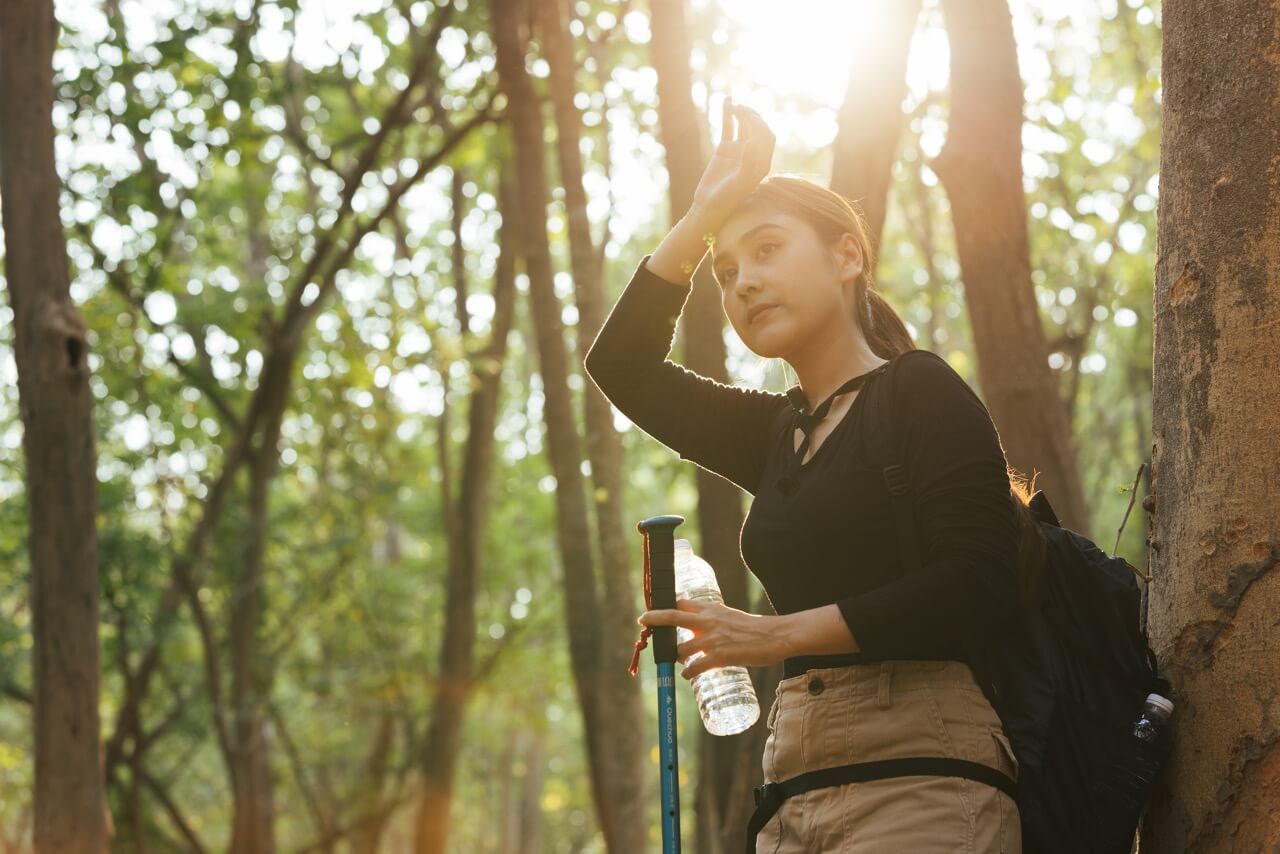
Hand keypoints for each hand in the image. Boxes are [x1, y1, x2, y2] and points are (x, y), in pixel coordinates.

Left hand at [638, 598, 784, 680]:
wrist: (775, 636)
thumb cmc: (755, 628)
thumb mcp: (730, 616)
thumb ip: (714, 621)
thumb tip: (701, 630)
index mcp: (711, 609)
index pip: (682, 603)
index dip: (666, 606)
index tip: (655, 610)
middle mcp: (708, 621)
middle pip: (672, 617)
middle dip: (654, 618)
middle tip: (643, 620)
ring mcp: (711, 640)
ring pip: (680, 649)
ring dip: (676, 657)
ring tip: (680, 662)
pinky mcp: (719, 657)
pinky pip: (694, 667)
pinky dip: (688, 673)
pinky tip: (688, 675)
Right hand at [689, 96, 775, 227]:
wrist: (708, 206)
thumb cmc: (726, 199)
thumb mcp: (740, 183)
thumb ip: (748, 164)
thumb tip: (753, 142)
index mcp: (762, 163)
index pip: (767, 138)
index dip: (761, 127)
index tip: (751, 122)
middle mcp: (753, 155)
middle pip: (757, 129)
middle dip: (752, 117)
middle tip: (743, 110)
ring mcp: (738, 150)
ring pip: (743, 126)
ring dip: (742, 113)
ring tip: (735, 105)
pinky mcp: (725, 149)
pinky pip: (728, 128)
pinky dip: (728, 114)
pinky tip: (728, 100)